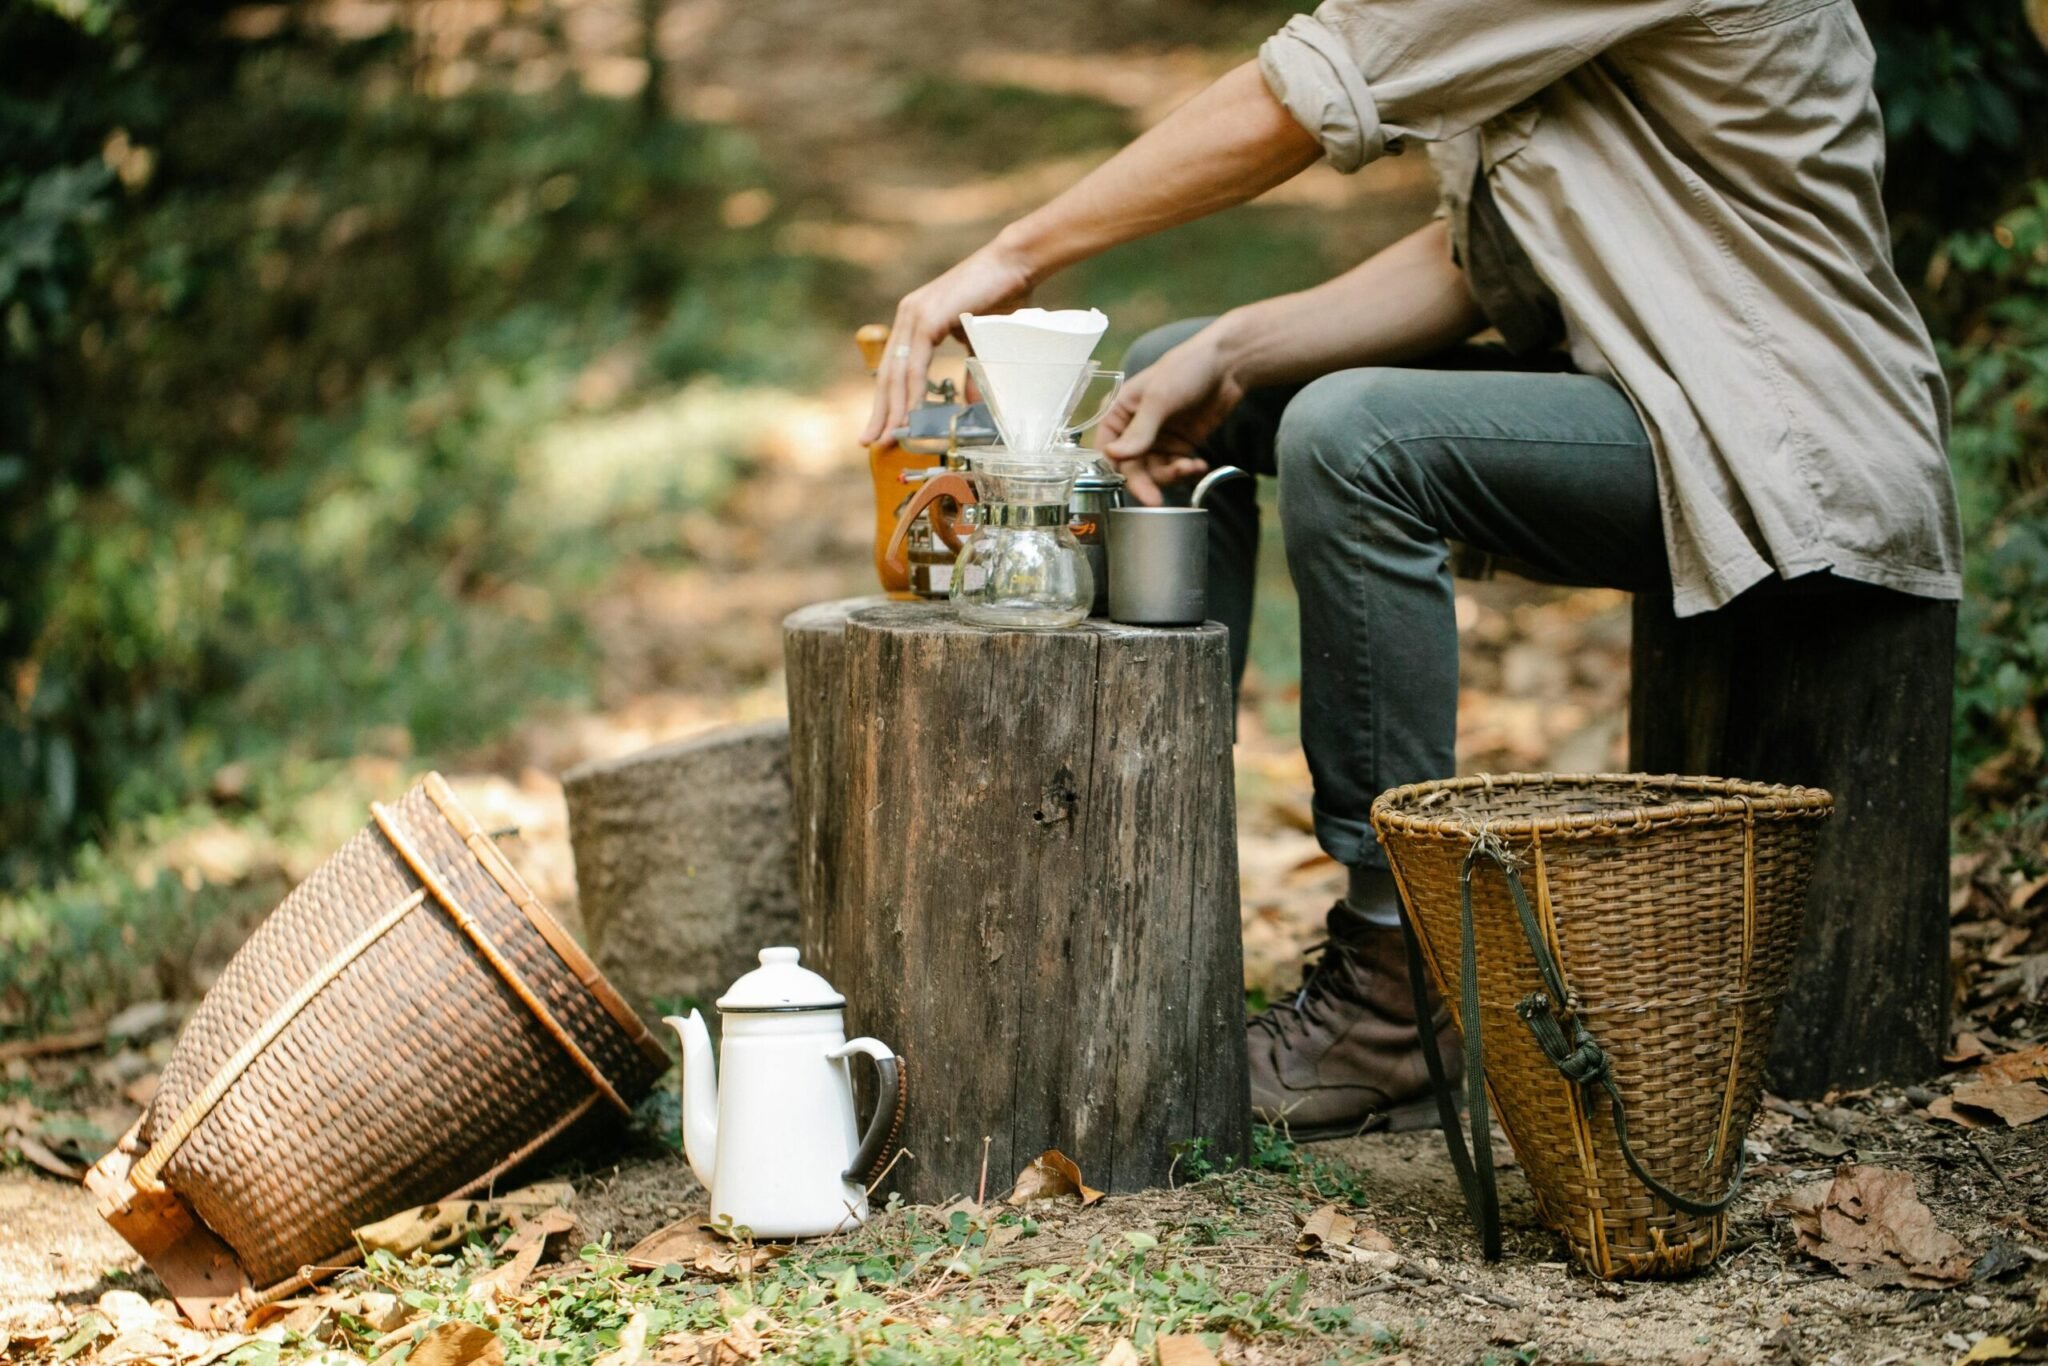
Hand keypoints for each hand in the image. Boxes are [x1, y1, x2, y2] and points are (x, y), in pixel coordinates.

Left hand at [859, 240, 1034, 446]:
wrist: (1015, 265)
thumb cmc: (1003, 298)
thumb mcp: (980, 345)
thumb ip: (970, 374)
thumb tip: (969, 407)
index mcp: (915, 321)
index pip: (893, 368)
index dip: (885, 400)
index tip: (879, 427)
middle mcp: (908, 316)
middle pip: (887, 375)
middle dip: (879, 412)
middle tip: (870, 442)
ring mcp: (915, 316)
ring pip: (898, 373)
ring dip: (893, 409)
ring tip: (889, 437)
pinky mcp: (928, 318)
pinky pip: (916, 365)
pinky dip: (912, 392)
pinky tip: (909, 415)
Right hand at [1097, 328, 1243, 504]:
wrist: (1228, 364)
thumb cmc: (1186, 368)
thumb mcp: (1159, 398)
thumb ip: (1139, 431)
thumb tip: (1113, 455)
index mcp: (1121, 412)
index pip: (1107, 448)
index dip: (1116, 469)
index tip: (1129, 484)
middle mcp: (1136, 428)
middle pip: (1132, 466)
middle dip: (1145, 482)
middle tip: (1155, 499)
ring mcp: (1159, 438)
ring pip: (1154, 471)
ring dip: (1171, 476)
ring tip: (1189, 467)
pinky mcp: (1181, 445)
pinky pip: (1176, 468)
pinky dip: (1186, 471)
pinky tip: (1199, 464)